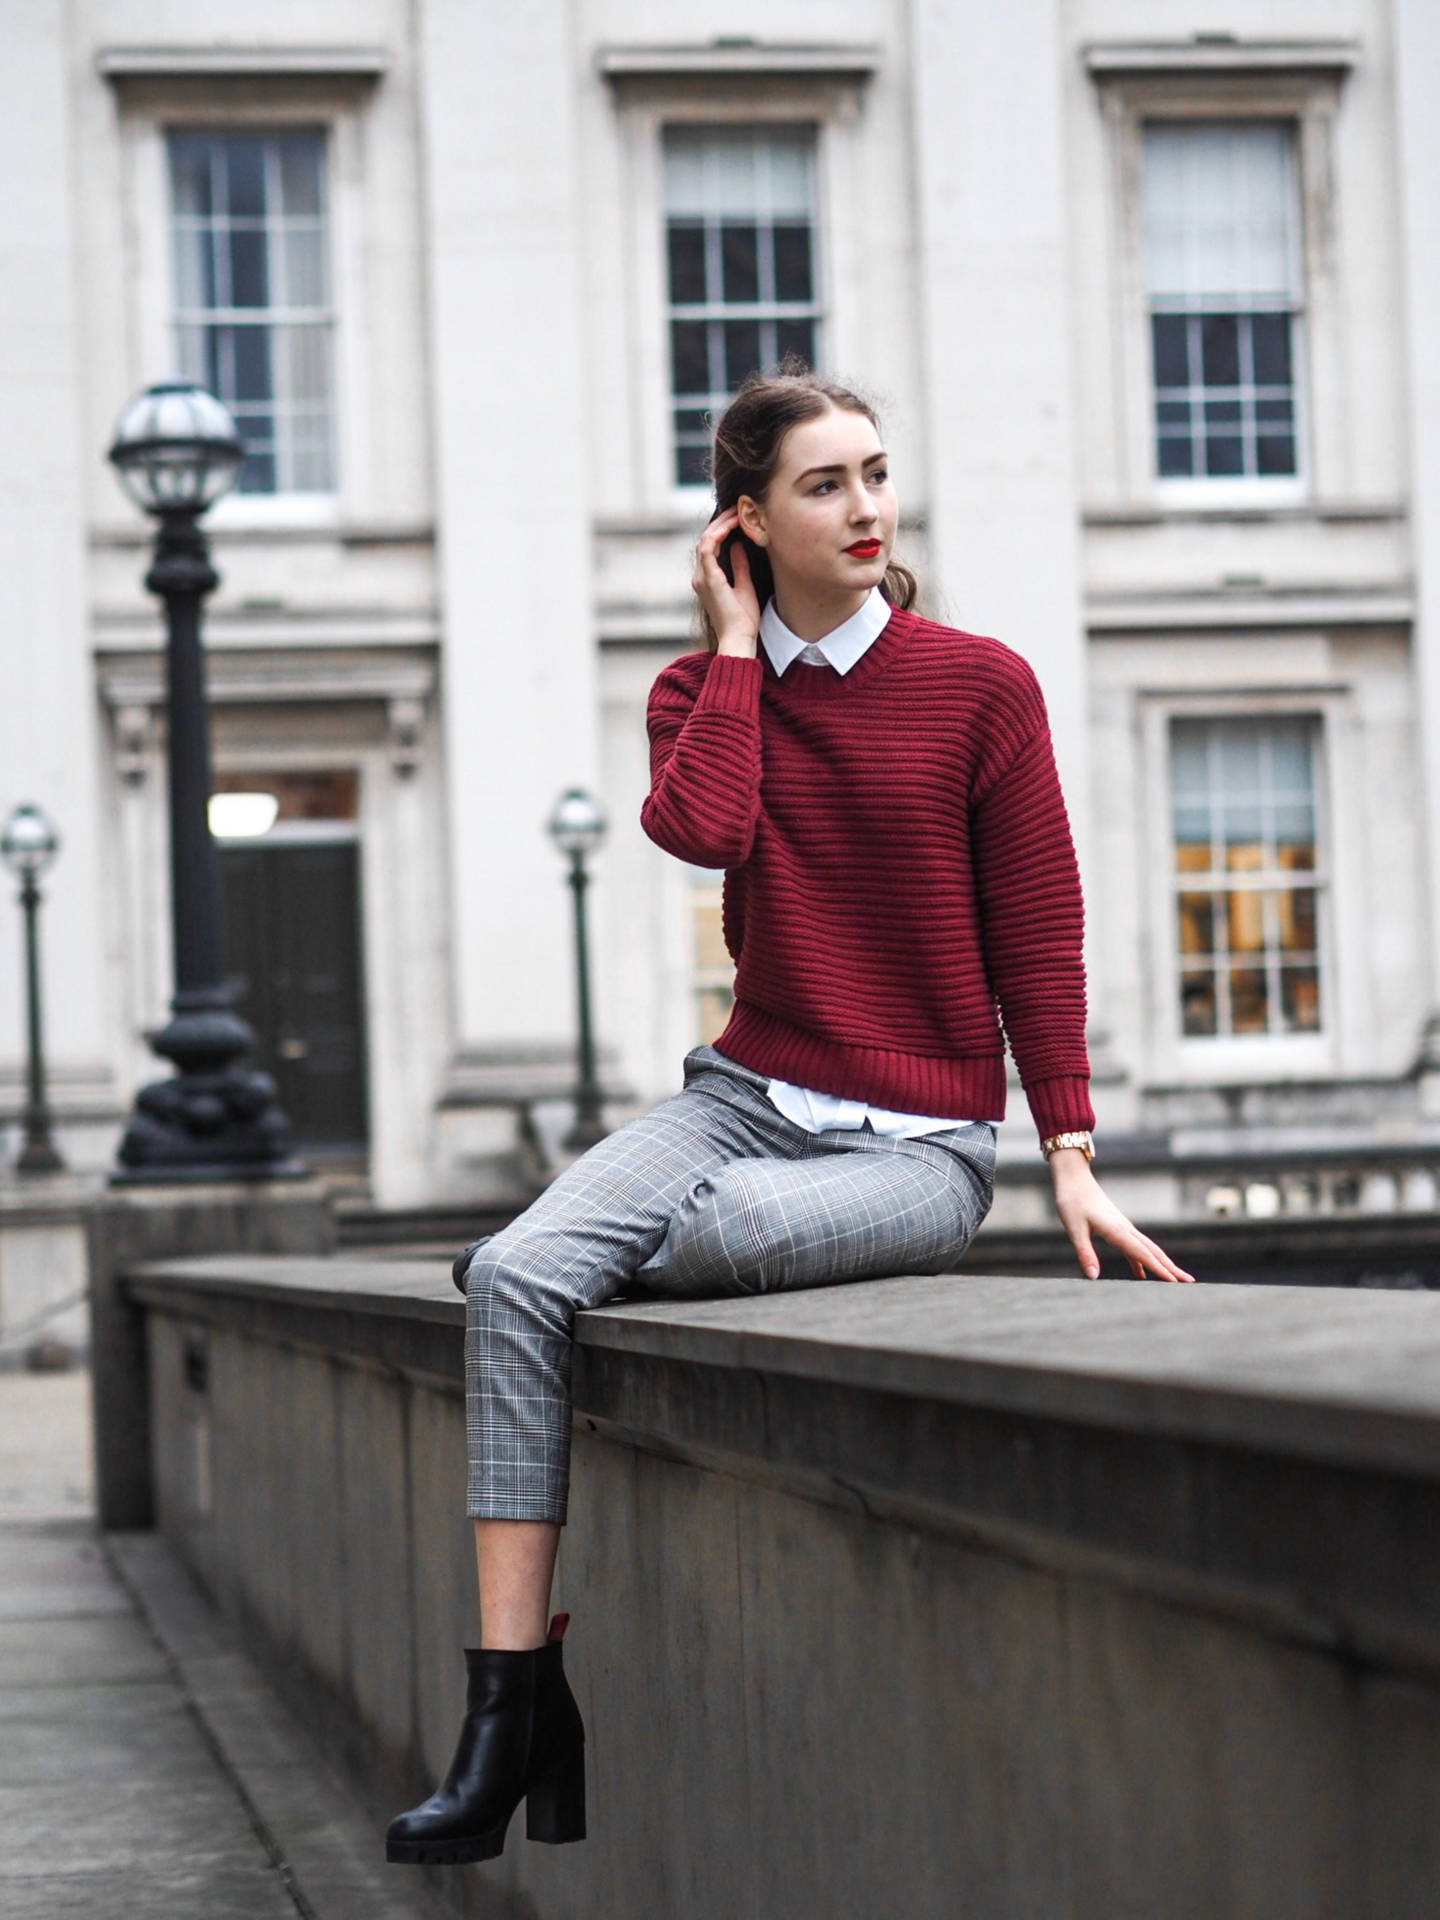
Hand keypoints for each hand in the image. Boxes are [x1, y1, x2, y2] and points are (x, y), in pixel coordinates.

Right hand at [693, 507, 759, 654]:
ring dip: (721, 523)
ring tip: (737, 512)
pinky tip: (732, 525)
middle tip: (738, 508)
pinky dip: (718, 534)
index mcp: (707, 579)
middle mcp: (700, 577)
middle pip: (705, 539)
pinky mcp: (709, 579)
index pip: (710, 546)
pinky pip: (708, 548)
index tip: (739, 517)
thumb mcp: (744, 586)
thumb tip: (738, 545)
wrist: (739, 638)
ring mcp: (702, 578)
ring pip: (705, 539)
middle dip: (722, 521)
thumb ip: (739, 565)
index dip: (722, 528)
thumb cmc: (743, 619)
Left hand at [1047, 1149, 1195, 1282]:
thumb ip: (1085, 1253)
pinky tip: (1140, 1274)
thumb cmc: (1072, 1202)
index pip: (1143, 1254)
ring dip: (1162, 1263)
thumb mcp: (1074, 1229)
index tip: (1175, 1282)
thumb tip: (1093, 1277)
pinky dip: (1142, 1261)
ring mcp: (1124, 1227)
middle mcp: (1126, 1229)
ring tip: (1175, 1279)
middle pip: (1154, 1252)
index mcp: (1118, 1231)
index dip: (1159, 1270)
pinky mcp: (1118, 1227)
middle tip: (1190, 1282)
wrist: (1074, 1178)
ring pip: (1148, 1249)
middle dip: (1172, 1268)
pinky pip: (1135, 1247)